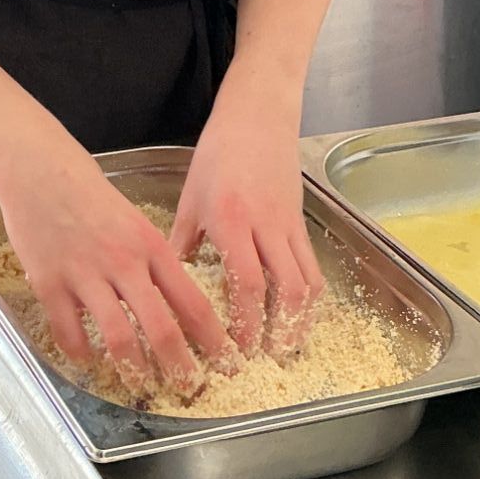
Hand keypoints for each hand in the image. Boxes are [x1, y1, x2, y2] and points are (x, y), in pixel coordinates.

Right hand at [0, 132, 229, 390]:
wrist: (40, 170)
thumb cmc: (91, 194)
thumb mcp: (136, 222)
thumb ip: (155, 261)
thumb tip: (175, 301)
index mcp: (151, 247)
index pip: (193, 302)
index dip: (213, 339)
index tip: (225, 362)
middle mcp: (124, 263)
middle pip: (161, 329)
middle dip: (180, 367)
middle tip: (188, 388)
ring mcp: (85, 275)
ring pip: (118, 338)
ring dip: (134, 369)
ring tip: (140, 384)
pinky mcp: (49, 283)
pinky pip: (69, 332)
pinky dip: (81, 353)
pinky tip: (87, 360)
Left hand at [169, 111, 324, 354]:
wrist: (258, 117)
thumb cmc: (218, 153)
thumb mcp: (190, 197)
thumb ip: (181, 241)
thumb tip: (167, 284)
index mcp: (230, 220)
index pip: (245, 283)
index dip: (246, 323)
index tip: (236, 350)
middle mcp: (264, 226)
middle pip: (283, 291)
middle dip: (276, 331)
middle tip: (264, 360)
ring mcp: (288, 225)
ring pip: (306, 283)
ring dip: (300, 321)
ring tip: (286, 348)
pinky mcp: (302, 222)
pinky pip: (313, 267)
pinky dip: (310, 298)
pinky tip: (298, 316)